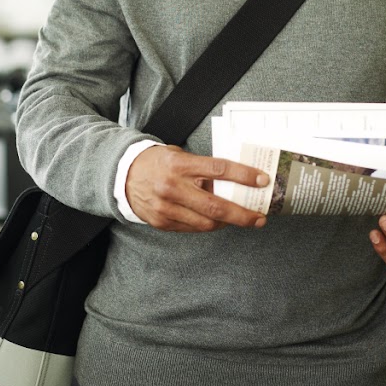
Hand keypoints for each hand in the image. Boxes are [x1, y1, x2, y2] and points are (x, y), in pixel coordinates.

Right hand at [127, 144, 269, 231]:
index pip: (219, 169)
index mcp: (181, 165)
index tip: (263, 180)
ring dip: (228, 223)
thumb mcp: (181, 156)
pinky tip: (218, 221)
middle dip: (243, 214)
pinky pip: (192, 228)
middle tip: (260, 217)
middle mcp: (173, 187)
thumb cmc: (158, 162)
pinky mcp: (161, 222)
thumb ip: (204, 168)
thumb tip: (236, 179)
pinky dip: (208, 225)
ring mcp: (166, 208)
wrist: (122, 175)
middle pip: (216, 206)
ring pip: (206, 223)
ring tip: (242, 219)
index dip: (244, 176)